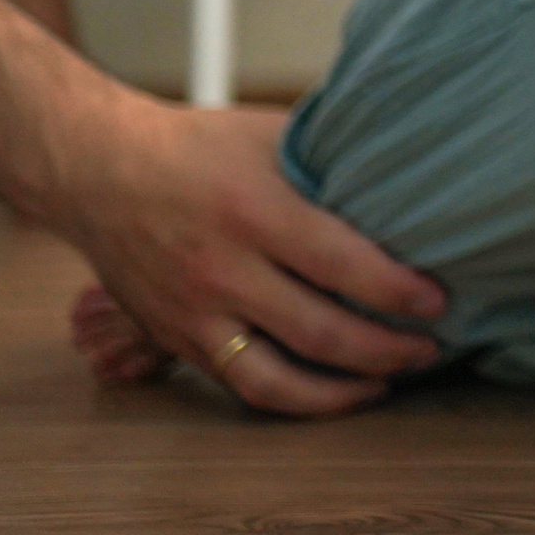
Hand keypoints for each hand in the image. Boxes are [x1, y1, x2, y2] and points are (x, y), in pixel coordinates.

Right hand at [57, 99, 446, 415]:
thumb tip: (407, 177)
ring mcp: (194, 312)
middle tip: (430, 347)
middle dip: (387, 349)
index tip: (438, 301)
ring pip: (276, 379)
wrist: (96, 170)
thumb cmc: (195, 147)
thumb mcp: (271, 136)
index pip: (341, 264)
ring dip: (341, 393)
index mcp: (255, 212)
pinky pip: (238, 385)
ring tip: (388, 382)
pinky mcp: (175, 338)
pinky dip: (291, 398)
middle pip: (320, 332)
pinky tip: (330, 392)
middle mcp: (223, 270)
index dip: (397, 290)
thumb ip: (332, 163)